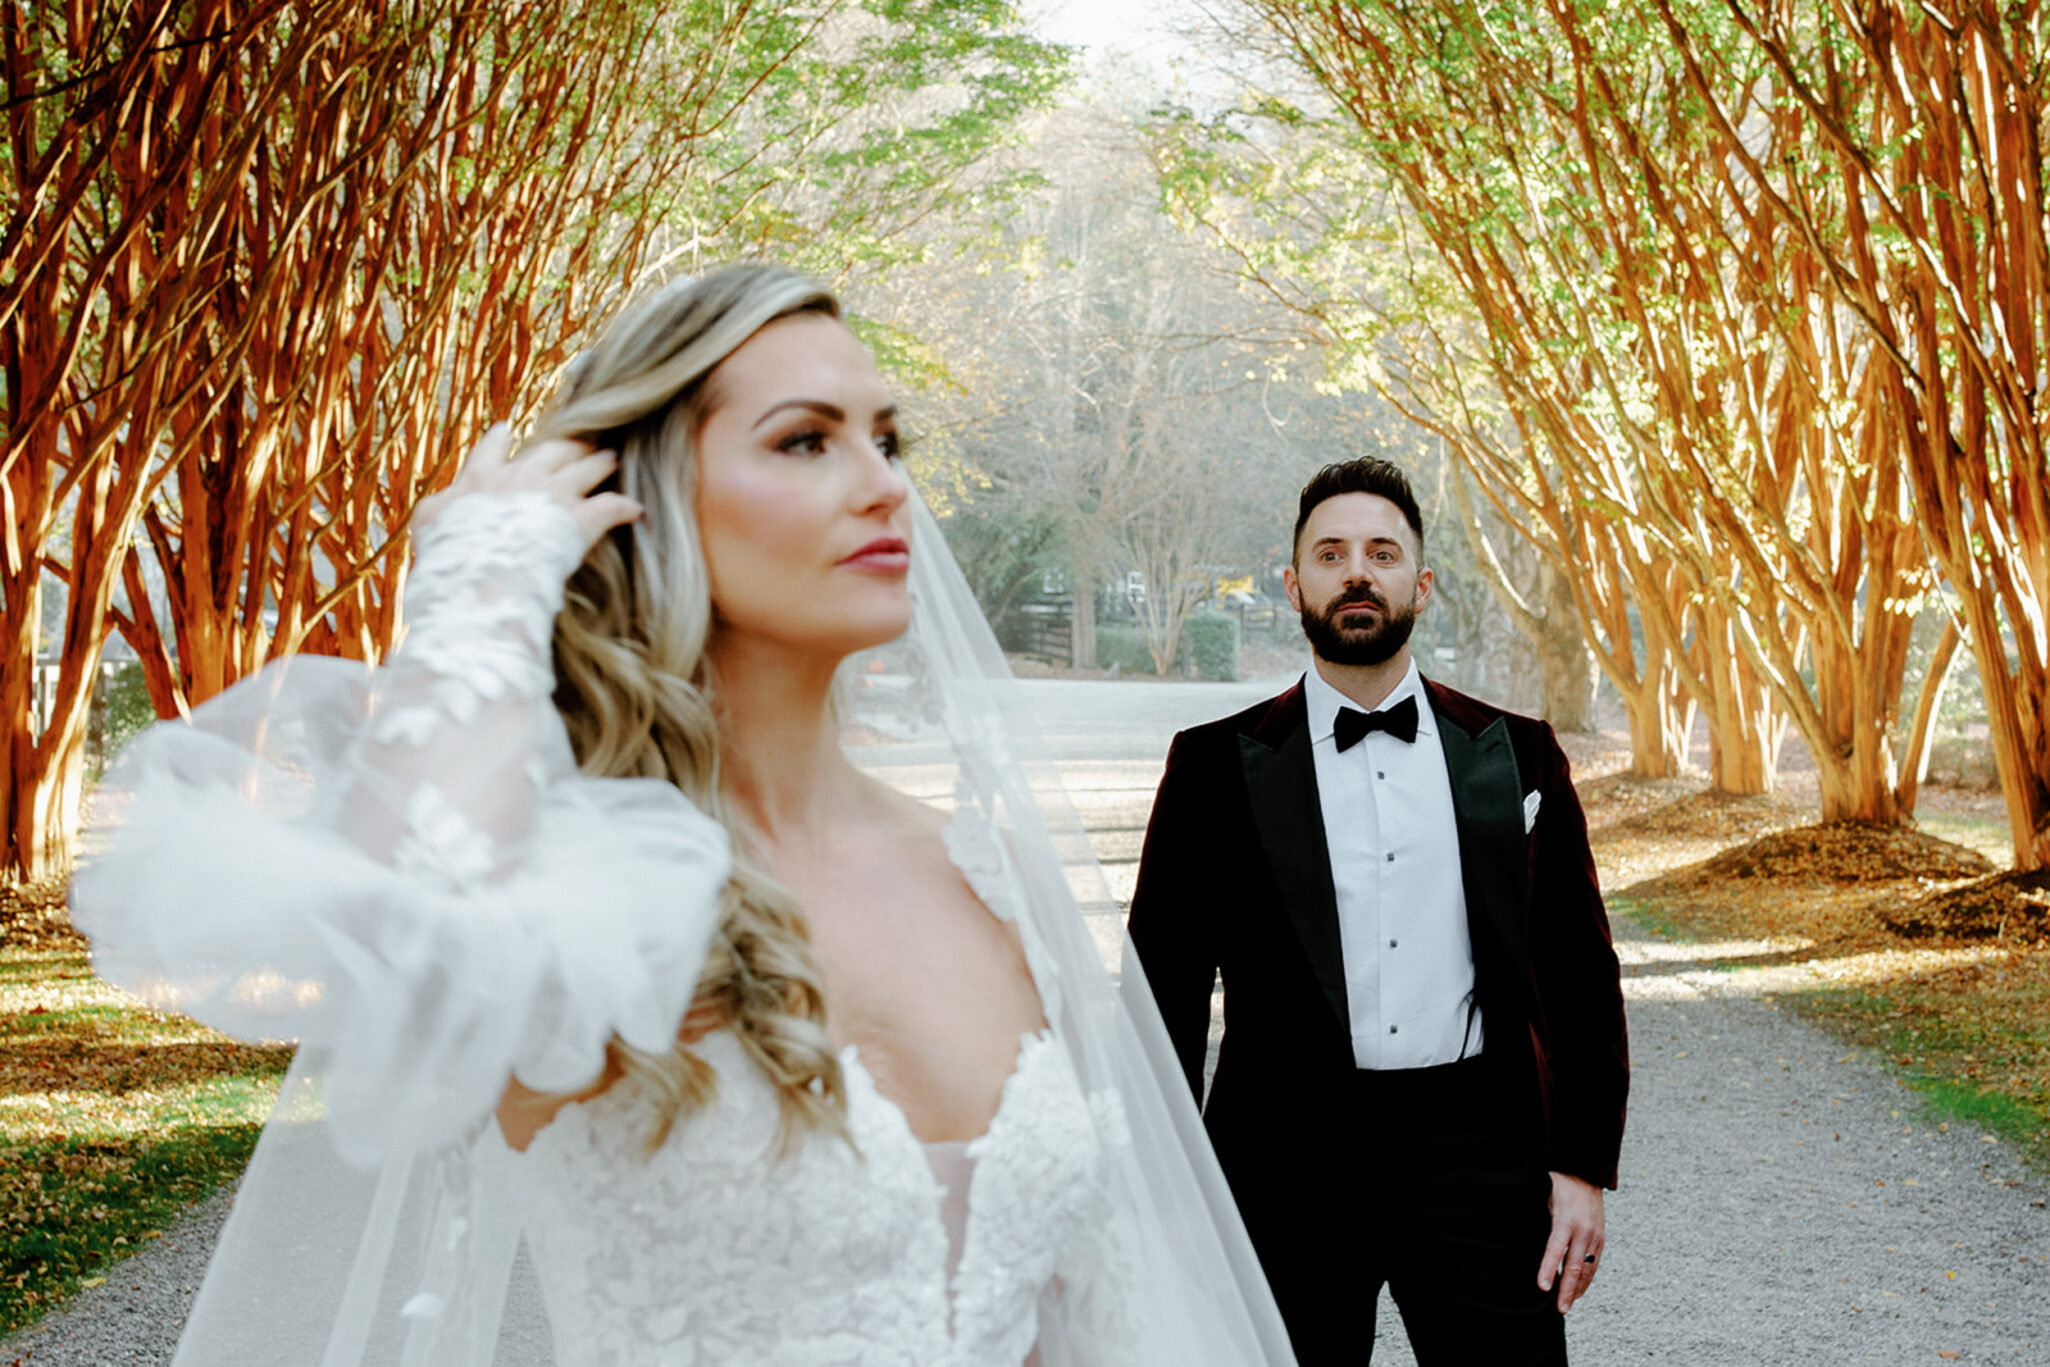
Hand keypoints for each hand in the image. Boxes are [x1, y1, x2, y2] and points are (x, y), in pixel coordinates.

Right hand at [415, 422, 642, 555]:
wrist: (485, 570)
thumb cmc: (450, 551)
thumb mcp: (428, 523)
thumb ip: (435, 506)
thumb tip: (437, 505)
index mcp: (484, 476)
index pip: (492, 448)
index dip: (500, 439)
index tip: (506, 430)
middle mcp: (524, 476)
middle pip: (552, 449)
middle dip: (567, 444)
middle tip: (579, 441)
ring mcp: (556, 494)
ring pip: (587, 466)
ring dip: (600, 462)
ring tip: (611, 458)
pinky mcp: (582, 518)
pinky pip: (612, 506)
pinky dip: (625, 508)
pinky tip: (635, 510)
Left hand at [1535, 1170, 1603, 1312]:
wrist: (1587, 1174)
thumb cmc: (1559, 1184)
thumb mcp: (1542, 1194)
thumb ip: (1534, 1214)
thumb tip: (1512, 1231)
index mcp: (1565, 1219)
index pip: (1555, 1249)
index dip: (1548, 1269)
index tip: (1542, 1287)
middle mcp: (1583, 1230)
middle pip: (1575, 1266)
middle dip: (1566, 1290)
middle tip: (1559, 1309)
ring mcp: (1595, 1236)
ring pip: (1587, 1269)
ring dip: (1578, 1289)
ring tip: (1566, 1305)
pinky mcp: (1601, 1239)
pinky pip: (1595, 1264)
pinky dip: (1587, 1279)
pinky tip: (1578, 1290)